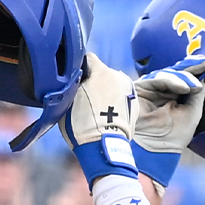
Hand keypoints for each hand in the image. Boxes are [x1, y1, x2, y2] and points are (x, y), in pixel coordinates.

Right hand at [58, 54, 139, 185]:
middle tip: (84, 96)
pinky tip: (106, 114)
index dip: (78, 68)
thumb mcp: (68, 100)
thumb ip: (72, 84)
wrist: (104, 146)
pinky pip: (121, 97)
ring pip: (113, 85)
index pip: (88, 59)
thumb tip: (71, 79)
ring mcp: (129, 90)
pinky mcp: (135, 104)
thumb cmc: (83, 123)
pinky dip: (115, 102)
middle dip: (93, 81)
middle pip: (102, 72)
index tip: (73, 79)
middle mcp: (119, 76)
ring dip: (106, 91)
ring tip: (96, 108)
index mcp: (102, 71)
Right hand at [131, 56, 204, 185]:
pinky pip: (156, 79)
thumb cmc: (175, 136)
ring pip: (167, 75)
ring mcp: (150, 91)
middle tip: (203, 62)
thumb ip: (197, 93)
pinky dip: (172, 81)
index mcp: (174, 99)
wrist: (156, 149)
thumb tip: (200, 77)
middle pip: (175, 73)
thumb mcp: (193, 112)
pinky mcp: (139, 89)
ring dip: (183, 78)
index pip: (184, 80)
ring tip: (193, 86)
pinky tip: (184, 87)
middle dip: (189, 67)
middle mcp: (161, 93)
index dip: (195, 70)